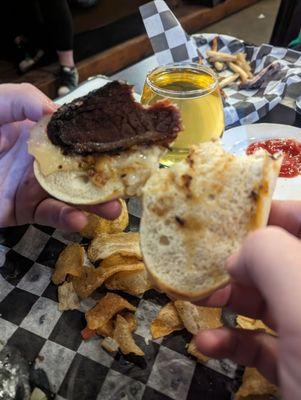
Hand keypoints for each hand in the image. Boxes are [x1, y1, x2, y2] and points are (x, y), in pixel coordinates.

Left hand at [0, 83, 120, 230]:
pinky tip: (79, 220)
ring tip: (114, 209)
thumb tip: (59, 110)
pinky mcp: (26, 211)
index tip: (124, 145)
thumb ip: (22, 99)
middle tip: (129, 184)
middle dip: (106, 177)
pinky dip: (66, 220)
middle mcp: (43, 161)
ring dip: (95, 204)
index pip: (76, 138)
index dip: (100, 141)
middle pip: (81, 169)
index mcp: (39, 134)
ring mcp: (36, 187)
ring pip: (72, 196)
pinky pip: (51, 216)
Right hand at [195, 201, 300, 399]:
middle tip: (211, 269)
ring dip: (231, 301)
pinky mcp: (300, 364)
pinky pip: (263, 342)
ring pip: (270, 300)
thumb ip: (268, 254)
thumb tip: (239, 256)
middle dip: (242, 262)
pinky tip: (208, 344)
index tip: (233, 217)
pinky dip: (233, 339)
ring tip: (202, 303)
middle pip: (282, 259)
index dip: (273, 210)